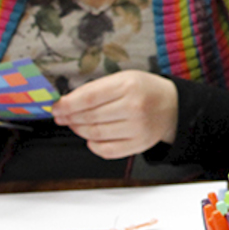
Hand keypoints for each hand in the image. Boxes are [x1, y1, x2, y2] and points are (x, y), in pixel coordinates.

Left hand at [51, 70, 177, 159]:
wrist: (172, 106)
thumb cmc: (144, 90)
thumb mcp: (124, 78)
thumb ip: (96, 89)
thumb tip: (65, 104)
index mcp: (129, 86)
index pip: (89, 97)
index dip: (67, 104)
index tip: (55, 108)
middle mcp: (135, 107)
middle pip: (89, 117)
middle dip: (70, 118)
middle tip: (63, 117)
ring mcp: (138, 128)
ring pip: (95, 134)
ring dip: (80, 130)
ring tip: (77, 125)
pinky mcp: (139, 144)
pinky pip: (106, 150)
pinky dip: (93, 145)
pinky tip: (92, 138)